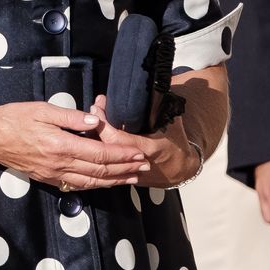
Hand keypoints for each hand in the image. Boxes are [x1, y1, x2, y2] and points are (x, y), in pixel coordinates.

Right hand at [0, 102, 145, 190]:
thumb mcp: (42, 110)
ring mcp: (52, 174)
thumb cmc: (13, 118)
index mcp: (60, 145)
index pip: (99, 154)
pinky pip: (75, 185)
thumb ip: (71, 117)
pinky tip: (105, 183)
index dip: (122, 155)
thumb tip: (96, 121)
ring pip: (90, 182)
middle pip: (99, 172)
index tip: (139, 153)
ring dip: (114, 181)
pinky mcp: (46, 178)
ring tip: (132, 178)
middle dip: (124, 170)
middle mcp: (58, 164)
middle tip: (144, 167)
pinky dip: (94, 185)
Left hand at [86, 97, 200, 187]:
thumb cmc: (176, 142)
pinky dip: (97, 151)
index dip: (104, 123)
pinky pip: (105, 165)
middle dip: (94, 128)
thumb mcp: (172, 123)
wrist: (181, 168)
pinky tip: (92, 137)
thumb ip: (159, 109)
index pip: (118, 138)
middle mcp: (136, 162)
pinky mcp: (123, 178)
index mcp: (149, 148)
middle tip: (92, 110)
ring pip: (102, 158)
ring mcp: (128, 172)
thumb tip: (146, 90)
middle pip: (105, 148)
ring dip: (92, 139)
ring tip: (88, 121)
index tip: (98, 106)